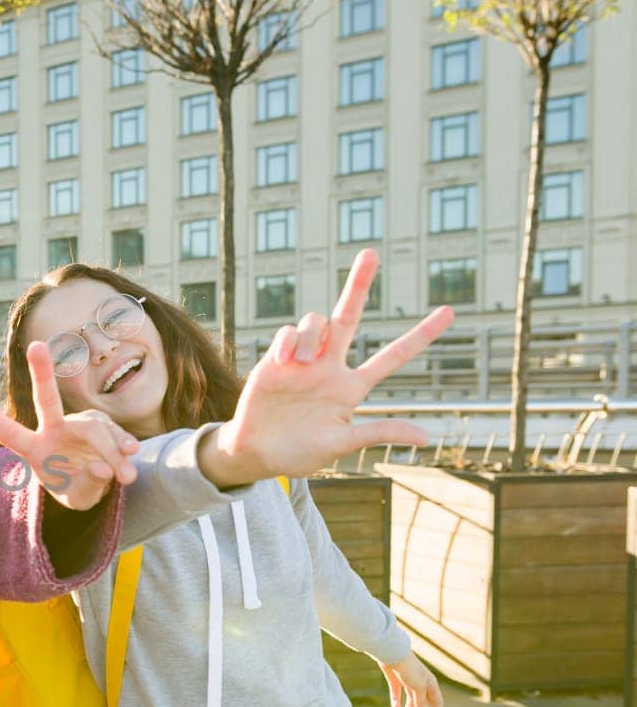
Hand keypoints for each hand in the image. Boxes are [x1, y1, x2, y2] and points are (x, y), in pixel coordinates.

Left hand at [0, 340, 139, 509]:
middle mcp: (54, 429)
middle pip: (47, 399)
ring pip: (96, 430)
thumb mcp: (78, 499)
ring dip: (113, 453)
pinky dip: (124, 445)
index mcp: (34, 449)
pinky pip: (116, 433)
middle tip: (36, 346)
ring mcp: (79, 423)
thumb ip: (88, 486)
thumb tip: (102, 466)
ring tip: (127, 477)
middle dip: (42, 372)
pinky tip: (131, 454)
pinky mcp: (103, 423)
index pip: (9, 433)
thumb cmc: (76, 488)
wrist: (98, 482)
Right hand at [201, 250, 453, 487]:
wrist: (256, 452)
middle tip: (370, 252)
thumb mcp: (342, 445)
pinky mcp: (276, 358)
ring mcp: (303, 360)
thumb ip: (379, 433)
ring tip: (301, 363)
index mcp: (351, 387)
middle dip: (359, 284)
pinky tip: (285, 361)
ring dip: (313, 335)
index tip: (450, 312)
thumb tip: (426, 438)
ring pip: (318, 322)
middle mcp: (330, 366)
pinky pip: (287, 332)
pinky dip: (288, 340)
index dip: (421, 335)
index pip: (393, 356)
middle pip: (349, 316)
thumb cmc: (300, 453)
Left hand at [379, 653, 442, 706]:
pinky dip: (397, 700)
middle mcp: (420, 682)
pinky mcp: (395, 679)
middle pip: (425, 700)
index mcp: (430, 683)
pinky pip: (397, 692)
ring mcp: (407, 680)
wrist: (391, 653)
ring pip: (411, 697)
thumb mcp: (418, 687)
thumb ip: (421, 700)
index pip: (437, 702)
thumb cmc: (408, 669)